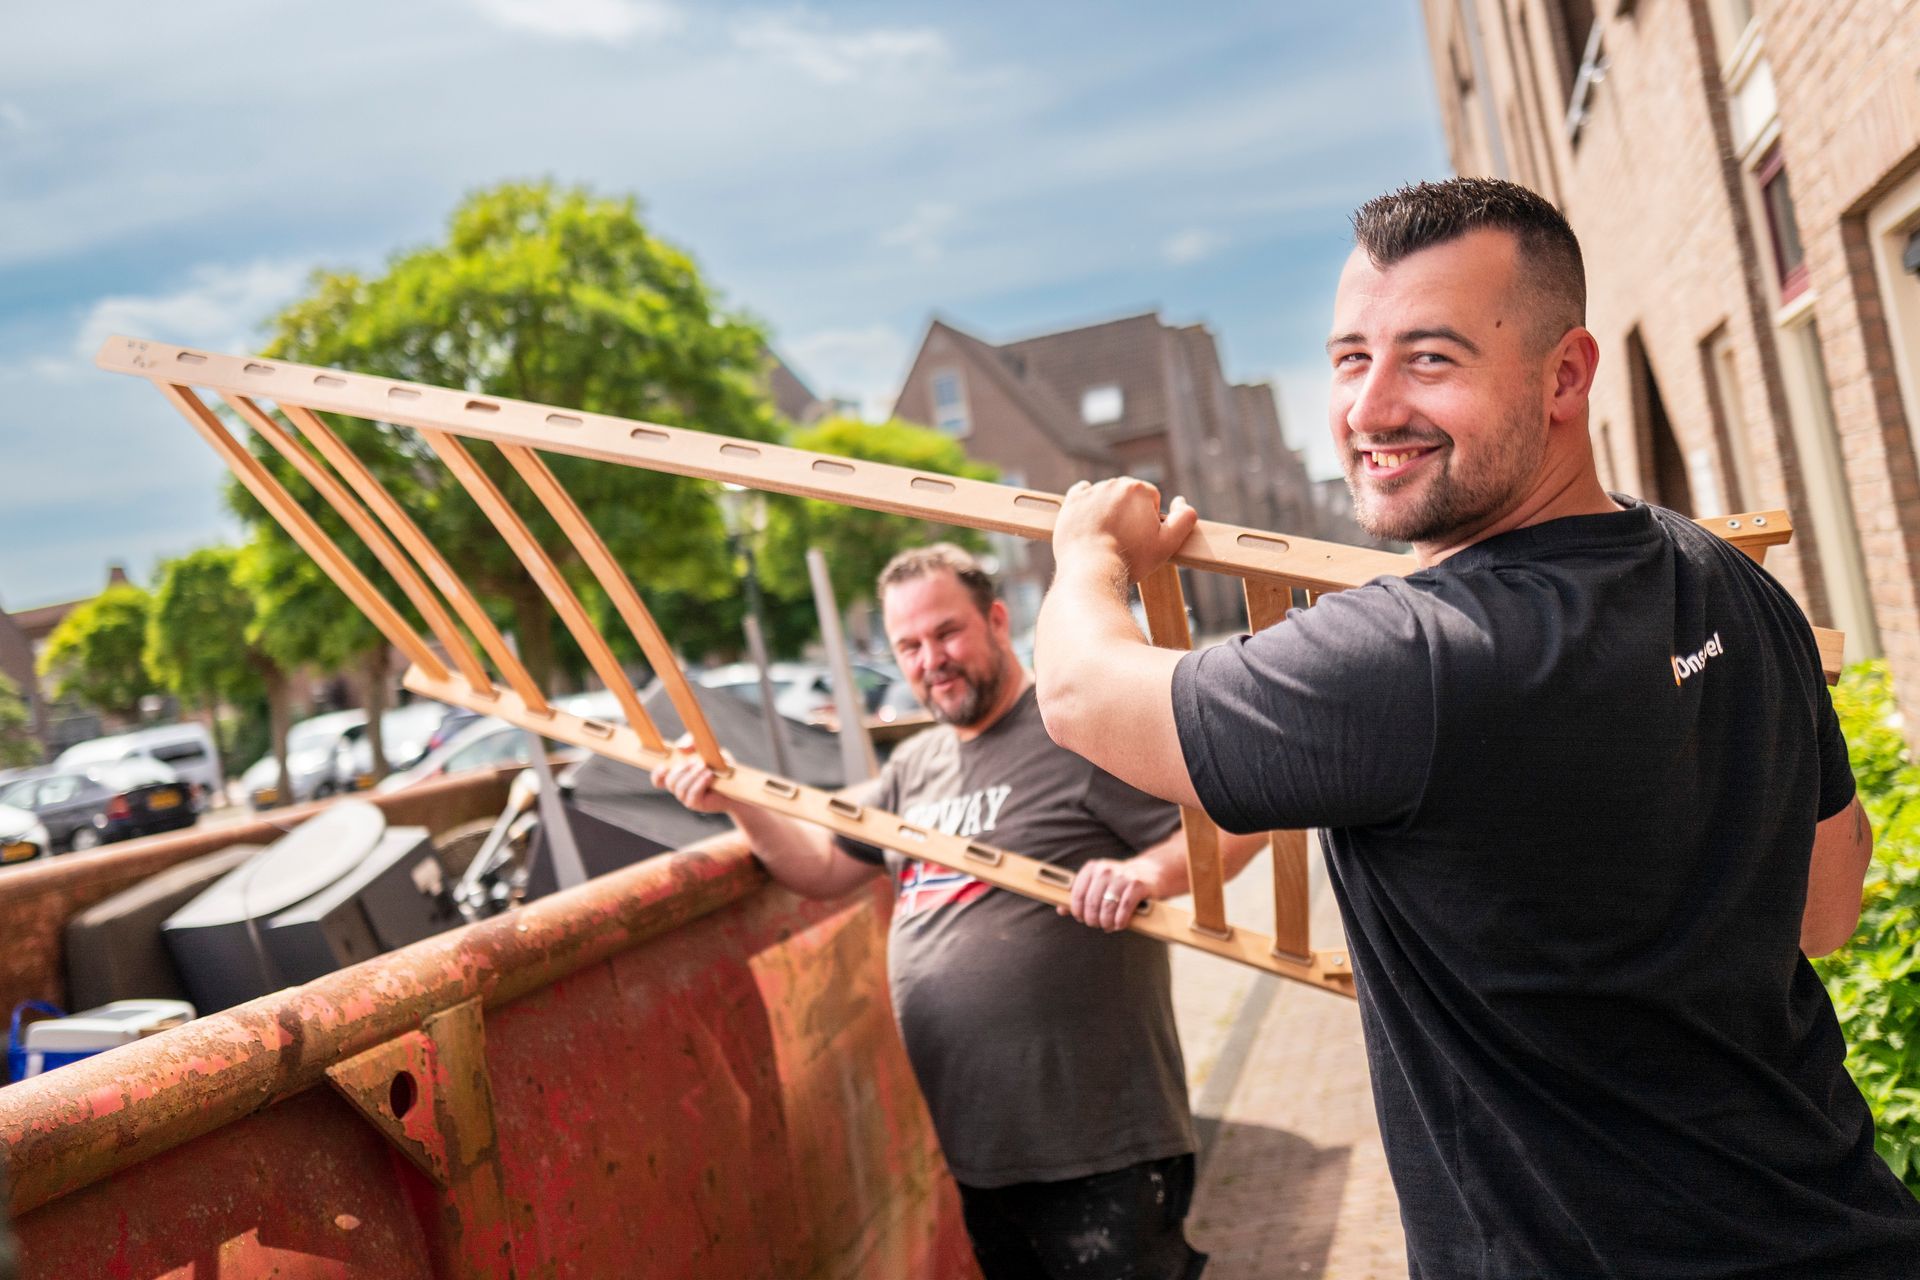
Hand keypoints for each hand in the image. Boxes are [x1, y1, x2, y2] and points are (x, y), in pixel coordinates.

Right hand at [649, 734, 737, 815]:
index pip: (658, 779)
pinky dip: (699, 783)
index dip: (657, 774)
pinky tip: (709, 775)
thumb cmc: (719, 764)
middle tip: (695, 762)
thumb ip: (692, 741)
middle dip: (681, 770)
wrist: (736, 783)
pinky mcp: (696, 804)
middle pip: (670, 781)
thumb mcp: (706, 748)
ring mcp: (686, 797)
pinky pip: (691, 795)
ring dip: (692, 776)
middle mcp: (679, 787)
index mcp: (678, 775)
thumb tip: (680, 747)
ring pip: (680, 788)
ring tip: (706, 768)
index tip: (664, 766)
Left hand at [1054, 478, 1196, 582]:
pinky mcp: (1072, 501)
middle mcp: (1114, 484)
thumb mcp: (1167, 544)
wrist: (1090, 569)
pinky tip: (1091, 521)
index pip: (1152, 501)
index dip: (1151, 522)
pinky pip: (1083, 493)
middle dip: (1130, 514)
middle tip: (1125, 540)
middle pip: (1130, 498)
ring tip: (1107, 538)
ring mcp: (1090, 491)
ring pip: (1107, 498)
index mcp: (1139, 489)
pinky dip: (1088, 504)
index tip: (1142, 539)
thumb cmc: (1131, 558)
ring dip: (1110, 511)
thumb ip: (1185, 519)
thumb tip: (1181, 501)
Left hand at [1058, 857, 1157, 932]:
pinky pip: (1124, 907)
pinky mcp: (1138, 885)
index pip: (1077, 894)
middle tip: (1097, 925)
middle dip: (1093, 919)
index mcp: (1092, 868)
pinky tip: (1119, 925)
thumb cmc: (1118, 883)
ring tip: (1108, 926)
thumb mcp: (1097, 885)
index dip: (1077, 910)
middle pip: (1092, 903)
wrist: (1149, 872)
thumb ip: (1079, 896)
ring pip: (1107, 906)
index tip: (1081, 918)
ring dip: (1106, 922)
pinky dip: (1120, 920)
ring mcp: (1122, 876)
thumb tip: (1061, 909)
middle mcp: (1105, 870)